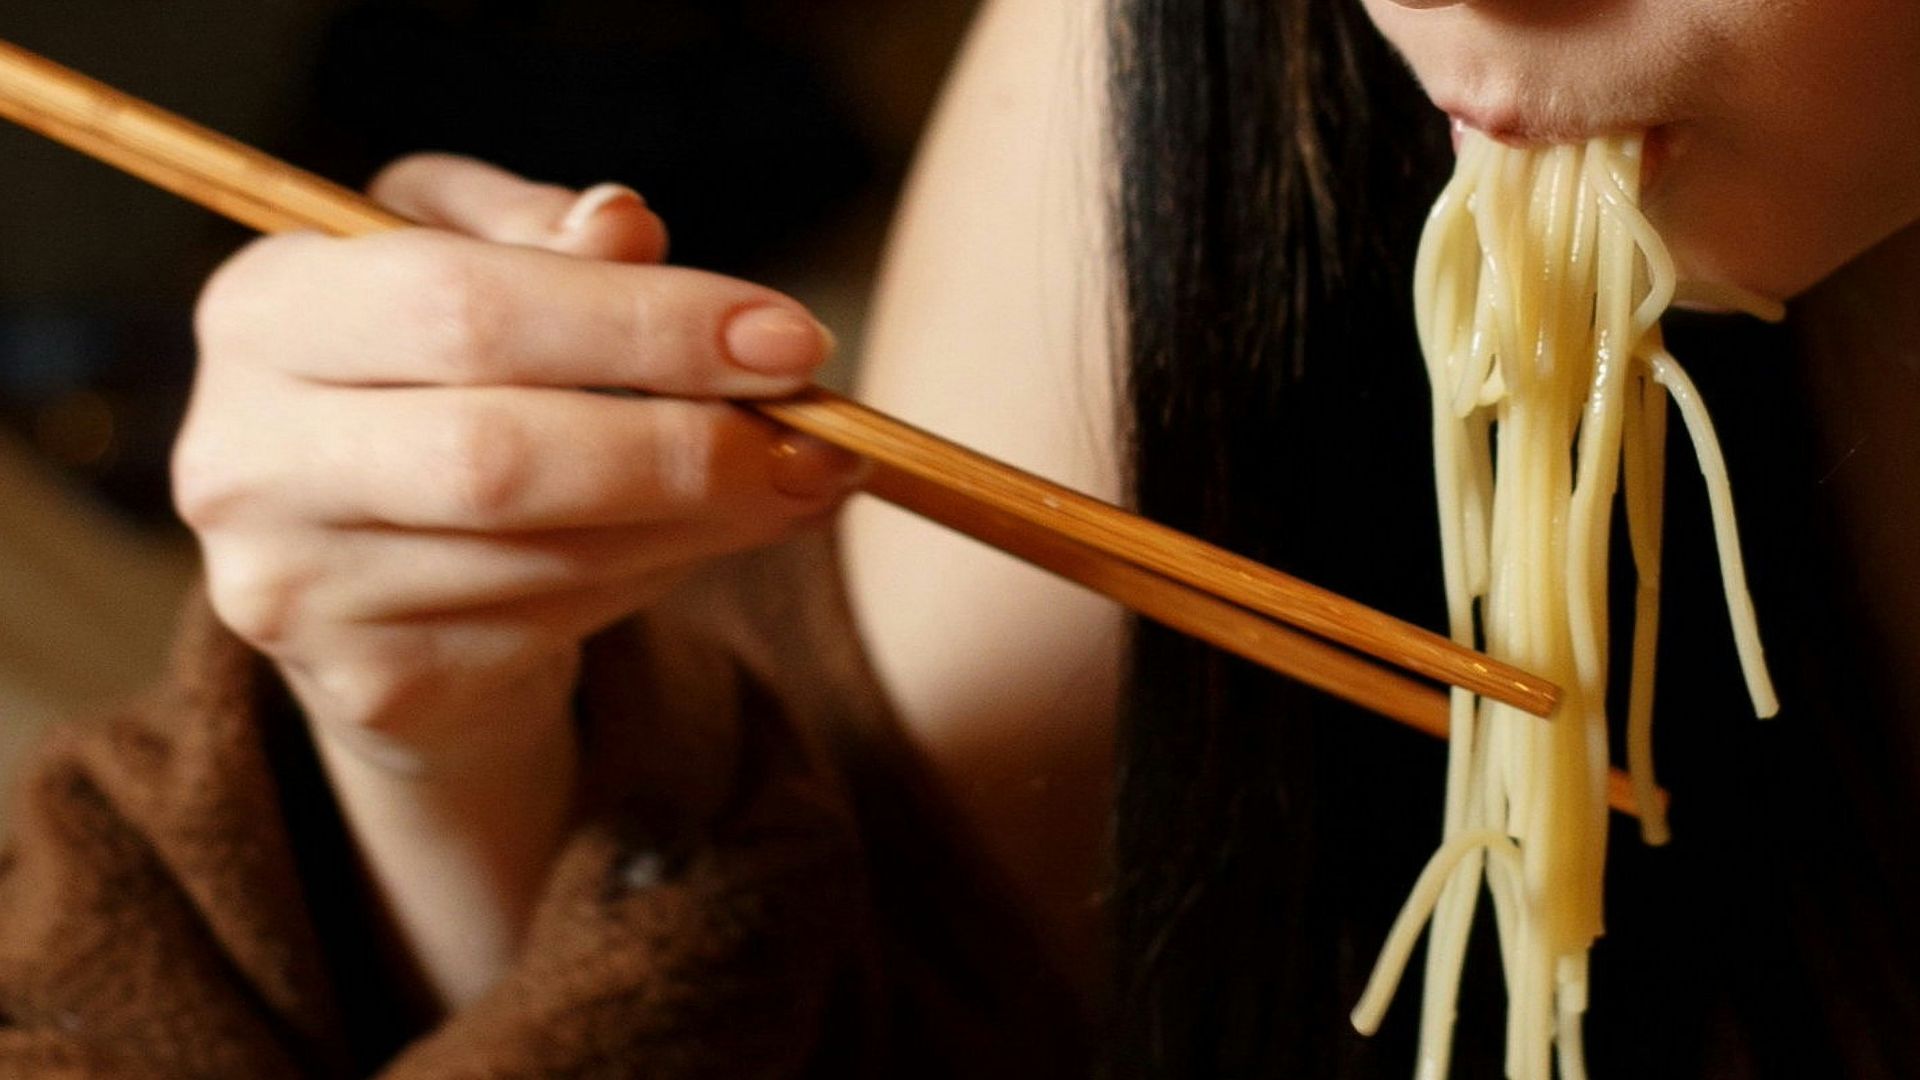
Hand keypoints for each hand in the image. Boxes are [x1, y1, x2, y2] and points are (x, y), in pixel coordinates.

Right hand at [174, 154, 864, 765]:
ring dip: (708, 519)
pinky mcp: (374, 688)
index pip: (461, 307)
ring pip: (551, 557)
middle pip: (501, 456)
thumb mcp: (464, 258)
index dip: (642, 322)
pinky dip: (666, 573)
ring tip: (798, 478)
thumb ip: (537, 231)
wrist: (366, 563)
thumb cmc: (431, 374)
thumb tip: (624, 224)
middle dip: (689, 445)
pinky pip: (563, 627)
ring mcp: (298, 592)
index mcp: (261, 311)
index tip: (788, 338)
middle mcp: (248, 459)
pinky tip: (719, 531)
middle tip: (819, 437)